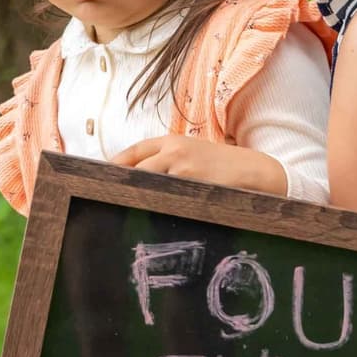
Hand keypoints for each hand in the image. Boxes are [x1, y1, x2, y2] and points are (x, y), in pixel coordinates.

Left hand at [109, 137, 286, 195]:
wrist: (256, 171)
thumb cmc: (224, 166)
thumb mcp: (195, 154)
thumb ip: (169, 161)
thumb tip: (141, 179)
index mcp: (172, 141)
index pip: (133, 151)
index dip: (115, 165)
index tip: (100, 178)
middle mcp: (173, 150)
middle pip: (133, 168)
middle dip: (119, 183)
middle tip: (105, 199)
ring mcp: (181, 167)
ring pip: (145, 183)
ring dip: (133, 196)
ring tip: (121, 211)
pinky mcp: (191, 184)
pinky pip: (164, 197)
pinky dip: (154, 205)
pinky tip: (147, 216)